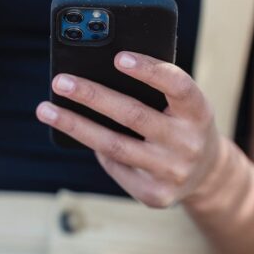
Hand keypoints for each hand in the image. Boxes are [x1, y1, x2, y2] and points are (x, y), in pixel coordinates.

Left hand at [36, 52, 225, 208]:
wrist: (207, 174)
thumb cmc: (183, 123)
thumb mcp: (183, 104)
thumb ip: (155, 89)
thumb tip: (95, 75)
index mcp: (199, 112)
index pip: (178, 86)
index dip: (149, 71)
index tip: (117, 57)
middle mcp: (189, 143)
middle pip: (133, 116)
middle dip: (91, 96)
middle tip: (60, 81)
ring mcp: (172, 172)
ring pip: (113, 146)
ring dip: (75, 125)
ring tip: (46, 109)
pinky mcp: (156, 195)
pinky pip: (115, 166)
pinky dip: (95, 148)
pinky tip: (77, 132)